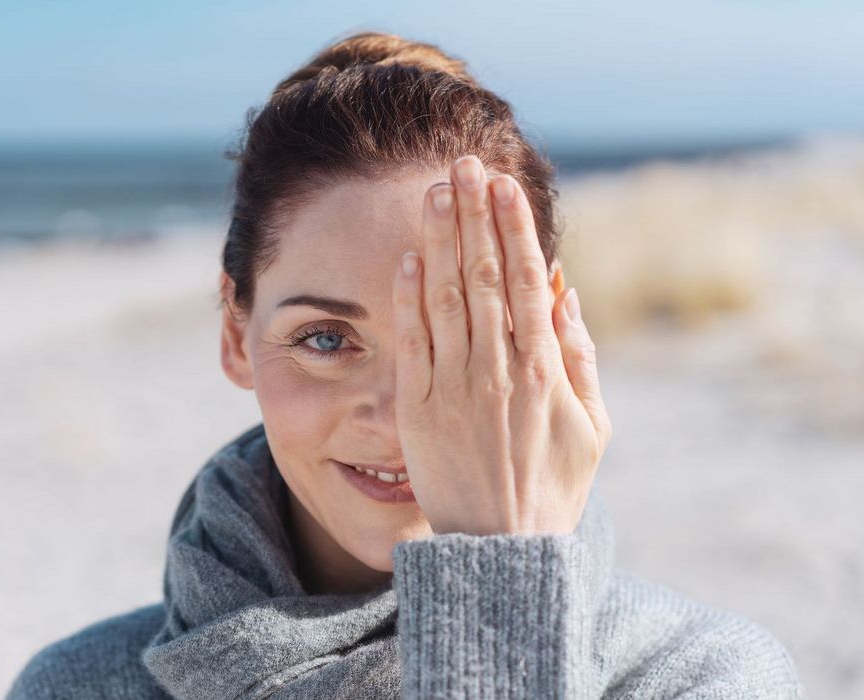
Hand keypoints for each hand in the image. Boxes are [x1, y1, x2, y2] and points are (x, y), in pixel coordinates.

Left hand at [392, 155, 612, 534]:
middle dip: (472, 215)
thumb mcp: (592, 425)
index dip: (512, 228)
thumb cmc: (554, 486)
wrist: (502, 551)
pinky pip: (412, 344)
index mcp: (545, 370)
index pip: (524, 281)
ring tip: (434, 191)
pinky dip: (409, 299)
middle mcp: (498, 371)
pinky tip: (407, 257)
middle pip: (481, 276)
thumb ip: (580, 353)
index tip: (502, 184)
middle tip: (462, 164)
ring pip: (444, 299)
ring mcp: (454, 389)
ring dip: (438, 241)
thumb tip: (563, 288)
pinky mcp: (417, 409)